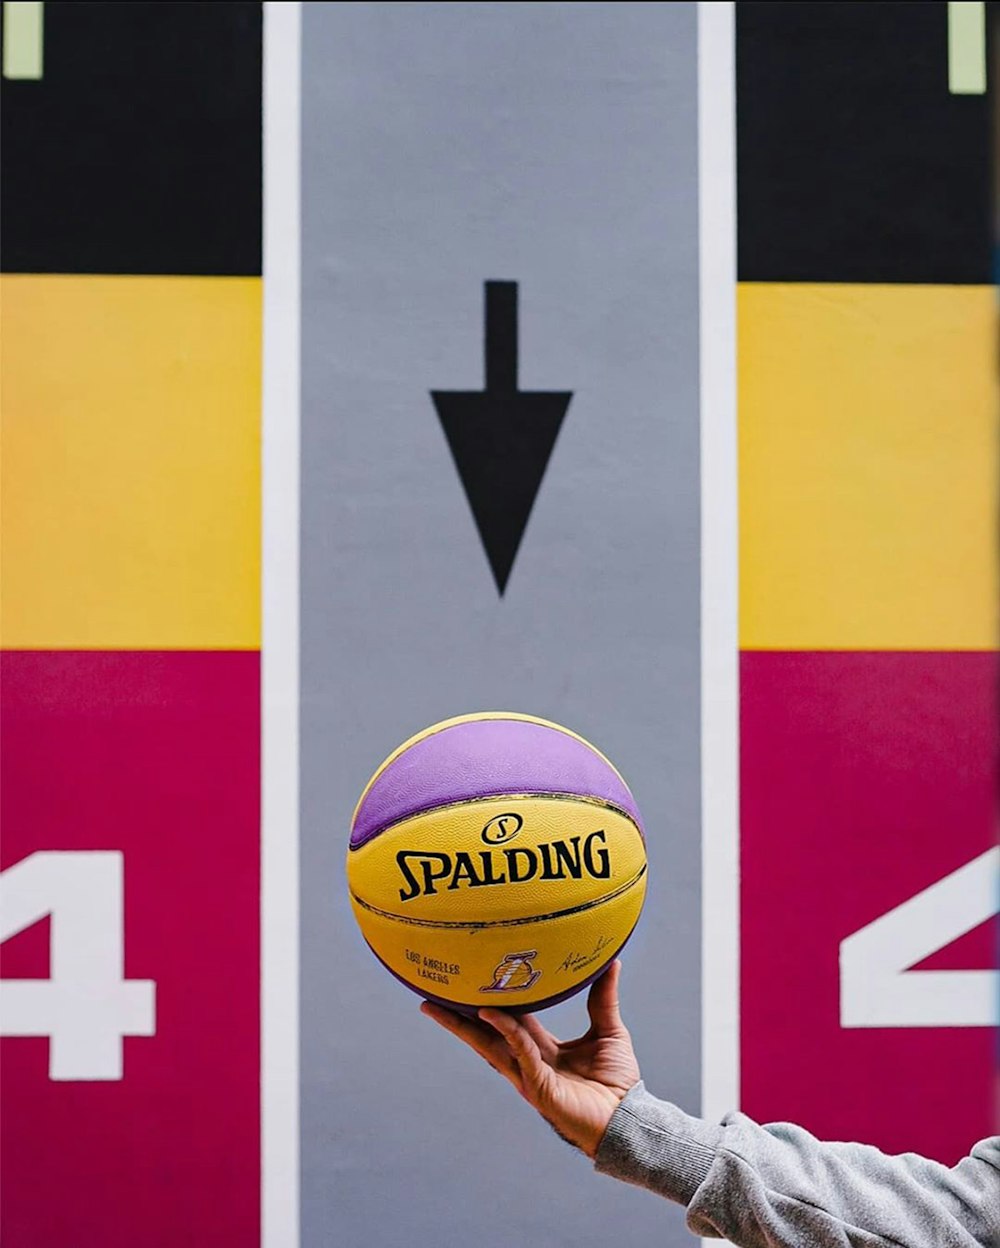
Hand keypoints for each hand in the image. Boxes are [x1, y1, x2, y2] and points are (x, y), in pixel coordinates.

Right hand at [420, 960, 639, 1157]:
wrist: (630, 1118)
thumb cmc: (617, 1083)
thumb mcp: (608, 1031)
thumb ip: (603, 998)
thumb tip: (612, 961)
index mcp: (541, 1050)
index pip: (508, 1021)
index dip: (489, 1002)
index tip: (471, 982)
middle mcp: (528, 1063)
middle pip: (485, 1035)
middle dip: (457, 1018)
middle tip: (432, 996)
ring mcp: (529, 1077)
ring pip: (490, 1045)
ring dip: (464, 1026)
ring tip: (440, 1007)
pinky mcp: (539, 1088)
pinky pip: (520, 1053)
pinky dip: (505, 1032)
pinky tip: (490, 1013)